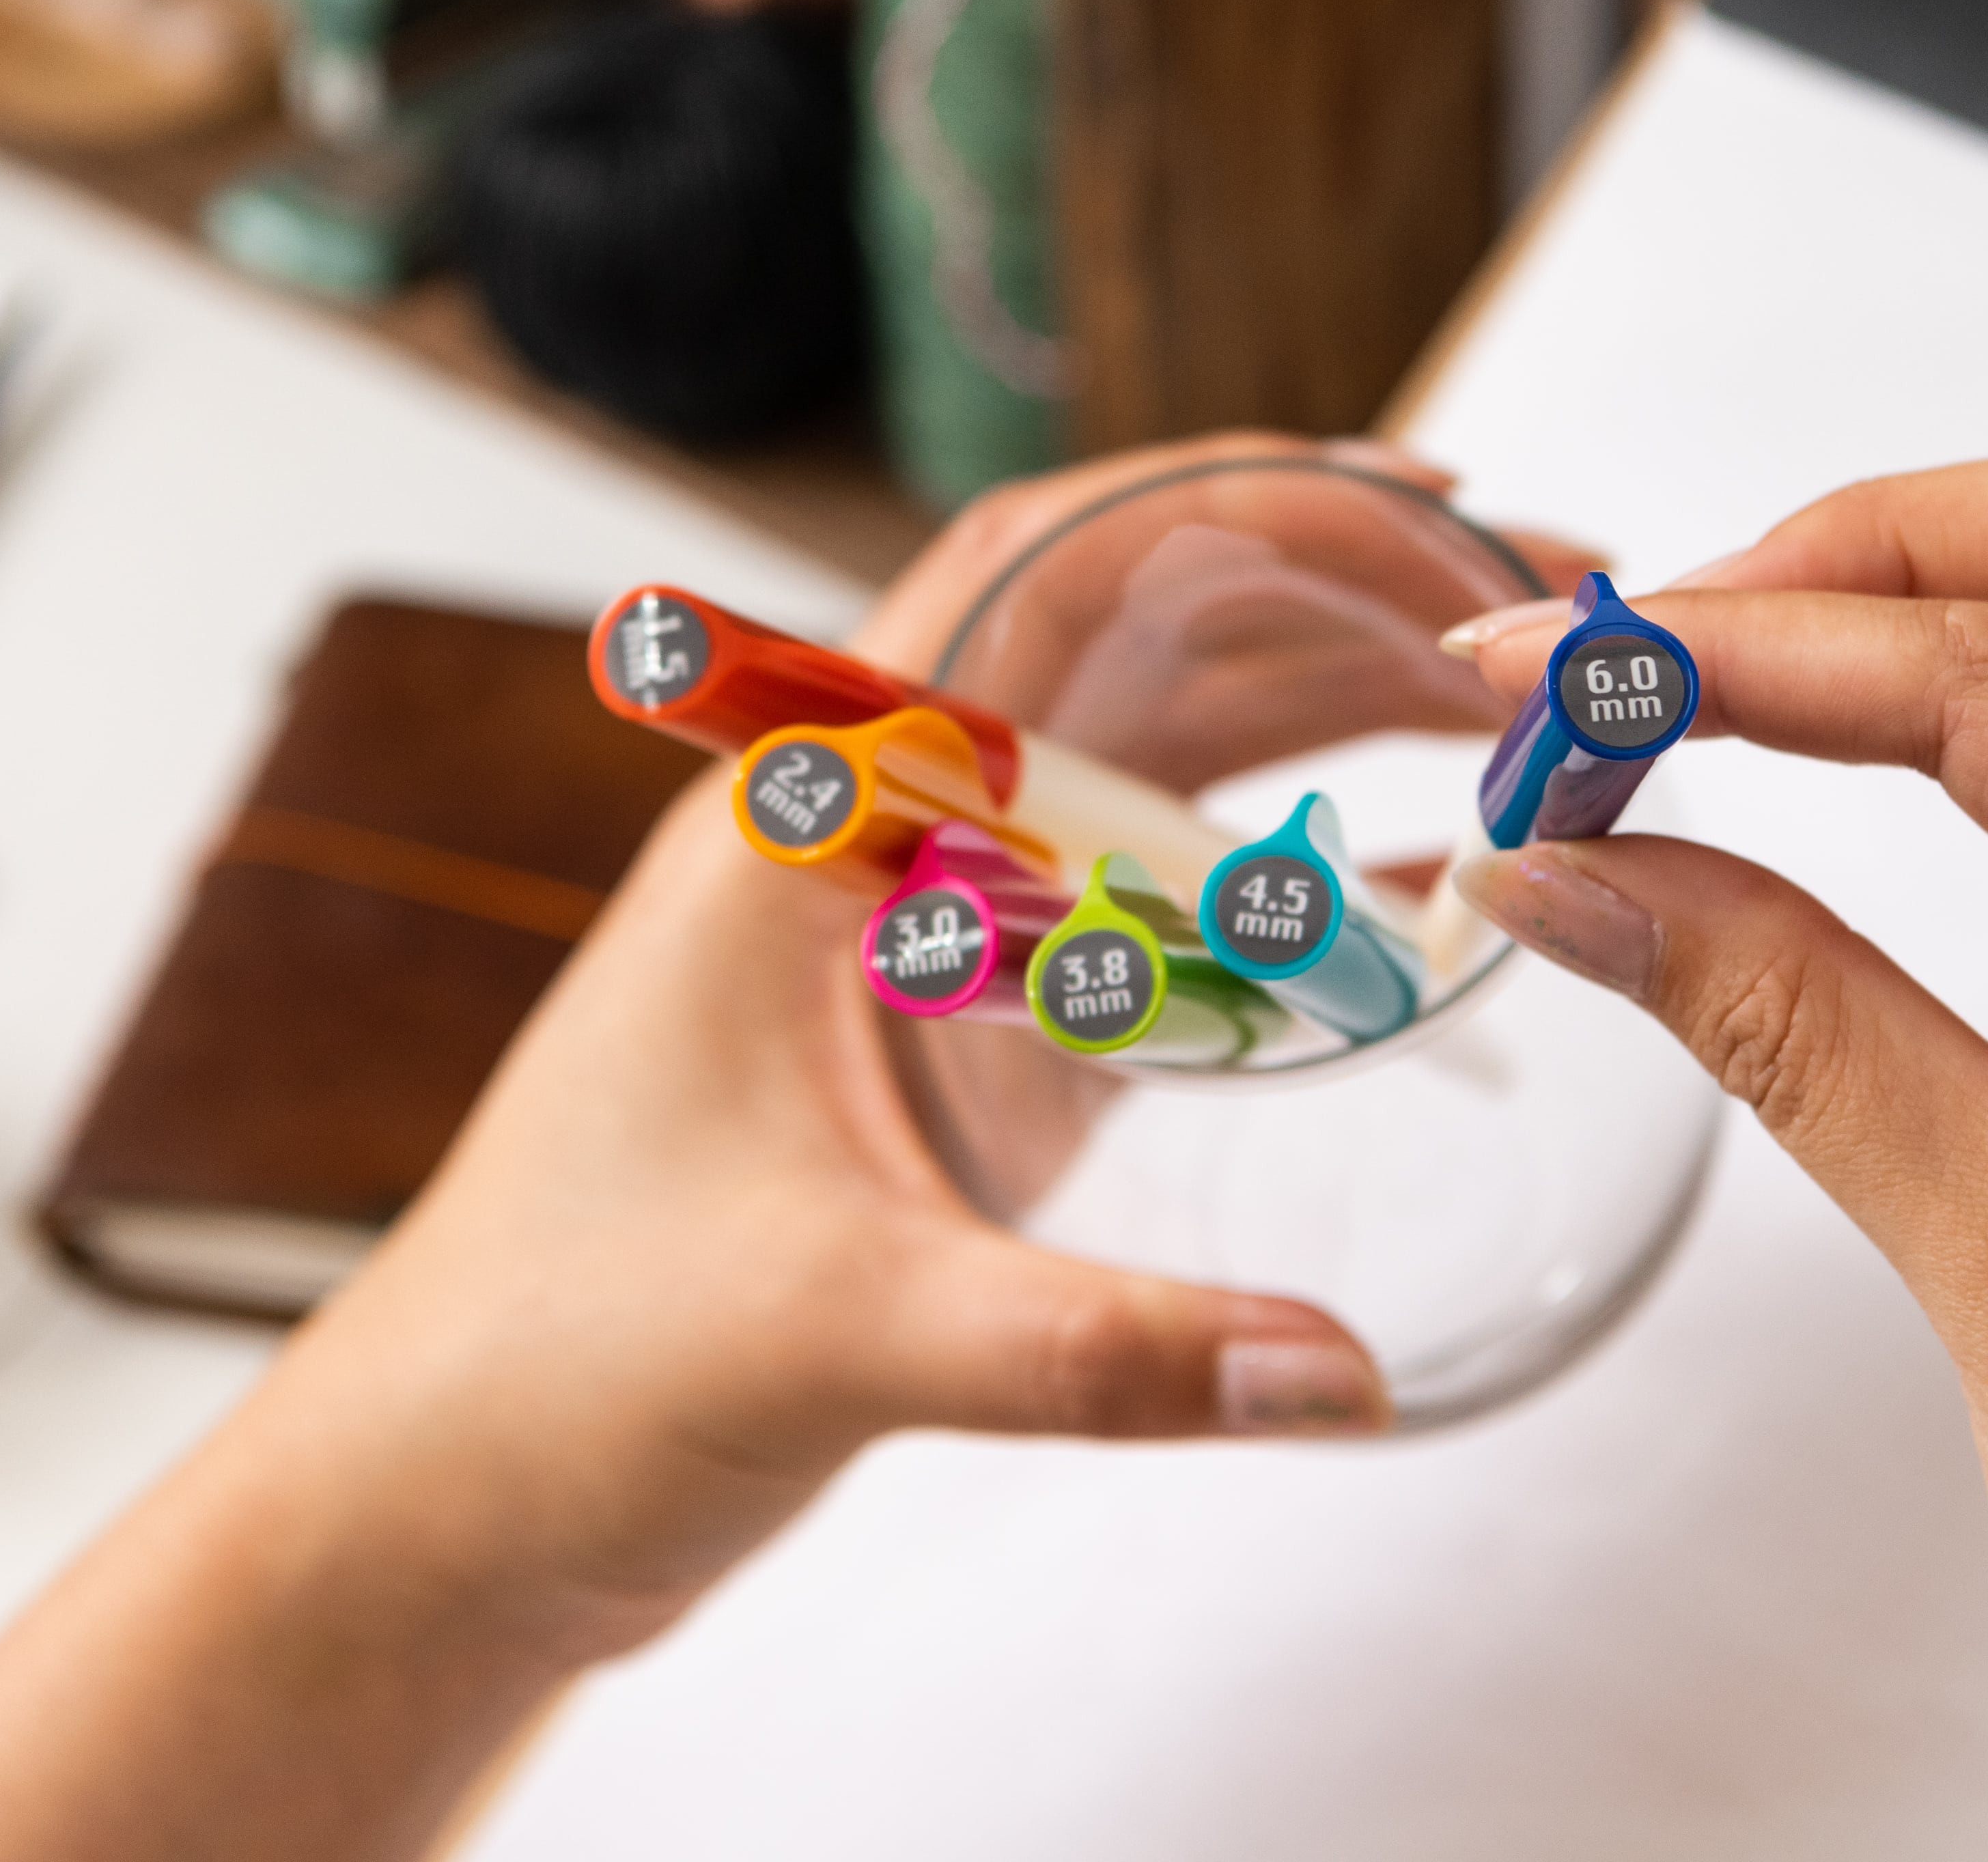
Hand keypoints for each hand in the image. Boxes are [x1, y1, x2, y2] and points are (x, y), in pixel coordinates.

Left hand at [0, 429, 1530, 1861]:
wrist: (445, 1493)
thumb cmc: (563, 1365)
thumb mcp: (829, 1336)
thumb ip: (1090, 1356)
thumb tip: (1343, 1373)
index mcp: (814, 813)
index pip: (1042, 561)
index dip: (1237, 494)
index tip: (1421, 497)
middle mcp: (885, 833)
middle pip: (1140, 642)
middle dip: (1342, 601)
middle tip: (1542, 621)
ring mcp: (930, 928)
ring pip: (1159, 760)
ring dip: (1328, 717)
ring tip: (1516, 727)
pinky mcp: (964, 1031)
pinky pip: (1155, 901)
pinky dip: (1286, 876)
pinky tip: (1414, 895)